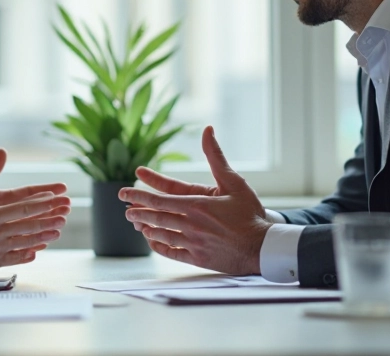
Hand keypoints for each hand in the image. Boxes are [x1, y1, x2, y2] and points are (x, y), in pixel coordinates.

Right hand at [0, 150, 70, 275]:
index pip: (21, 208)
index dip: (39, 203)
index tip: (53, 198)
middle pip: (28, 225)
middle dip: (48, 219)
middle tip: (65, 214)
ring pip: (25, 242)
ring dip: (43, 236)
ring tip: (57, 232)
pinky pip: (14, 258)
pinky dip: (27, 254)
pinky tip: (36, 251)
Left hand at [118, 126, 271, 274]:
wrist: (264, 247)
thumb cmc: (250, 213)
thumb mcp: (234, 181)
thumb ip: (216, 156)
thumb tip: (207, 130)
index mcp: (197, 205)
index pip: (160, 199)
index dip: (141, 195)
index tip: (126, 192)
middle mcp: (191, 224)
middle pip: (156, 216)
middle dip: (137, 210)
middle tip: (125, 205)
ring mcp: (193, 243)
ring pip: (161, 234)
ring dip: (145, 227)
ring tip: (135, 221)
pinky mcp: (198, 259)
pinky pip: (171, 253)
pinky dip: (158, 246)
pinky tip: (152, 240)